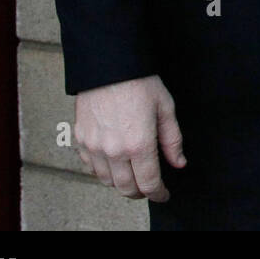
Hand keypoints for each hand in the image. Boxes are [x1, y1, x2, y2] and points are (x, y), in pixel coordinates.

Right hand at [74, 74, 185, 201]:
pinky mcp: (81, 139)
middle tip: (149, 188)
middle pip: (126, 188)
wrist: (109, 64)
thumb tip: (178, 162)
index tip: (164, 194)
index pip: (149, 183)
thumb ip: (172, 140)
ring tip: (133, 176)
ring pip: (107, 181)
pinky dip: (102, 171)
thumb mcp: (165, 108)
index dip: (159, 194)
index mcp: (139, 144)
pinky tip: (113, 163)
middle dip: (140, 193)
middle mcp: (114, 150)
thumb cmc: (139, 82)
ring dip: (121, 183)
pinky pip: (90, 167)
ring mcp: (94, 146)